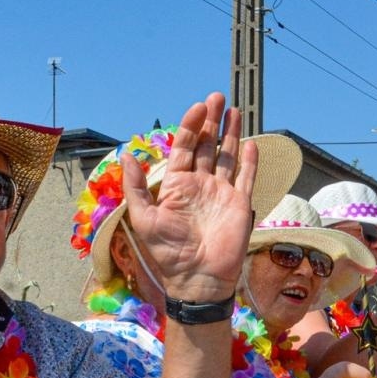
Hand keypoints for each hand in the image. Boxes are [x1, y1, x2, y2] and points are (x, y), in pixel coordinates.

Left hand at [122, 93, 257, 301]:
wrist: (197, 279)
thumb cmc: (168, 252)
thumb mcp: (144, 218)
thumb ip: (136, 186)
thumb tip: (126, 155)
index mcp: (176, 185)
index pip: (183, 147)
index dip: (190, 125)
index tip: (197, 107)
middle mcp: (199, 184)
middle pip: (206, 145)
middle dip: (211, 121)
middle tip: (217, 98)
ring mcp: (221, 193)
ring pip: (227, 156)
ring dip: (230, 133)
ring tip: (234, 110)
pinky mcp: (239, 204)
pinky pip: (246, 178)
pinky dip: (249, 161)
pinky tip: (250, 142)